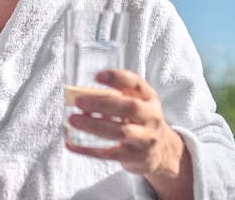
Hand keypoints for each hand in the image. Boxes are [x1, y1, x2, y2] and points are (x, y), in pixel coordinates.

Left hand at [66, 69, 192, 198]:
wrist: (163, 152)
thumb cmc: (140, 120)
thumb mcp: (137, 103)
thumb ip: (115, 96)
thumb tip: (76, 94)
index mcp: (149, 98)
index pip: (137, 84)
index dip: (118, 78)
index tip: (97, 76)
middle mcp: (151, 117)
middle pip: (130, 108)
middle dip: (103, 104)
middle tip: (79, 101)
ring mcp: (146, 139)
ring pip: (121, 132)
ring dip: (95, 125)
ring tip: (73, 120)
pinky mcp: (135, 157)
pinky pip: (110, 154)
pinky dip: (88, 149)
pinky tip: (71, 144)